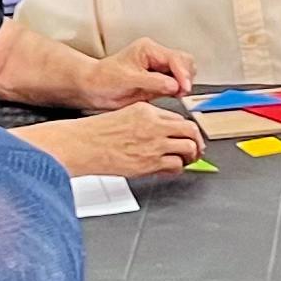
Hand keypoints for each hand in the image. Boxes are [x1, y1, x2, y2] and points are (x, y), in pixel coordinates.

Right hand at [36, 101, 206, 176]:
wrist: (83, 145)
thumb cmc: (98, 133)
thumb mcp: (126, 114)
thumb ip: (148, 120)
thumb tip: (166, 129)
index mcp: (148, 111)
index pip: (180, 118)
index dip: (188, 129)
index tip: (190, 135)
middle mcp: (154, 126)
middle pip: (191, 131)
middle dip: (197, 142)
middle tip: (196, 149)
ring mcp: (154, 145)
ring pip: (188, 149)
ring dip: (190, 156)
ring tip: (186, 160)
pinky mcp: (149, 163)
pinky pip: (175, 166)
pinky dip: (177, 169)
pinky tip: (171, 168)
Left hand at [86, 41, 188, 105]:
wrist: (94, 89)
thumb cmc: (104, 79)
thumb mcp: (127, 80)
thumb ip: (153, 82)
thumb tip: (174, 85)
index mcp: (148, 49)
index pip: (174, 58)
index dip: (182, 73)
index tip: (184, 87)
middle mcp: (156, 57)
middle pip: (184, 61)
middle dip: (186, 76)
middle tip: (183, 92)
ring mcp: (158, 69)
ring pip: (184, 72)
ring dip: (184, 83)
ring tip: (178, 94)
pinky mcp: (159, 81)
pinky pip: (177, 83)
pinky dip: (179, 90)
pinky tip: (175, 96)